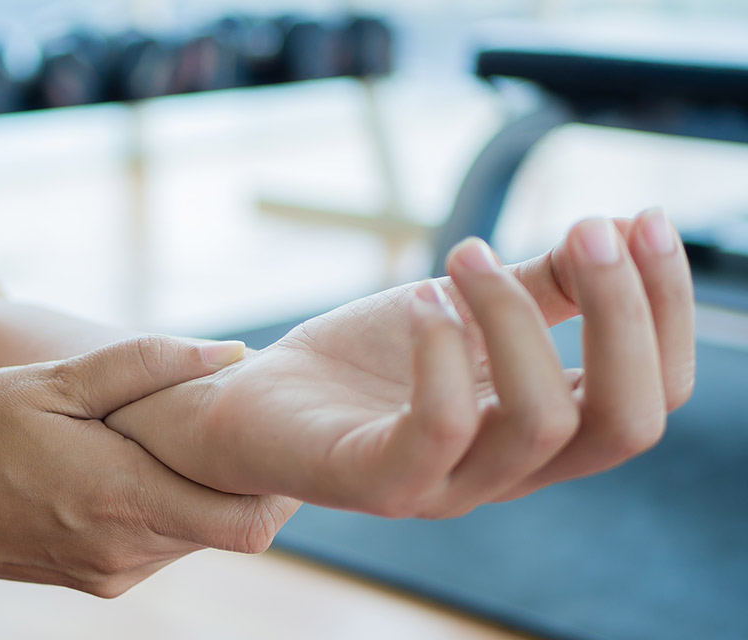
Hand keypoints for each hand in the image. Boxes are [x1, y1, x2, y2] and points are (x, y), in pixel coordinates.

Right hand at [0, 336, 298, 596]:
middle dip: (243, 478)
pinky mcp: (93, 579)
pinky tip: (134, 463)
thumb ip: (145, 366)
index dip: (282, 486)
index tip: (279, 435)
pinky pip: (158, 544)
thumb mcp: (51, 382)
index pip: (247, 522)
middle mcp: (123, 550)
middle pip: (228, 527)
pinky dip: (165, 505)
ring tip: (176, 434)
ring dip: (201, 489)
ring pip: (195, 535)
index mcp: (120, 497)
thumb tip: (231, 352)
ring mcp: (108, 572)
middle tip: (229, 417)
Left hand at [107, 210, 693, 517]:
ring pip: (541, 422)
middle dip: (624, 315)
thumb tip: (617, 228)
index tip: (645, 218)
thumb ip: (540, 283)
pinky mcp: (375, 482)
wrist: (257, 401)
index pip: (652, 396)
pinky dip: (443, 350)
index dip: (664, 309)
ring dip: (515, 315)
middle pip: (625, 423)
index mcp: (542, 431)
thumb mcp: (464, 308)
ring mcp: (444, 486)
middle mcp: (508, 470)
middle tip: (584, 229)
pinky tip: (422, 298)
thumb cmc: (365, 360)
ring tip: (463, 255)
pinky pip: (439, 429)